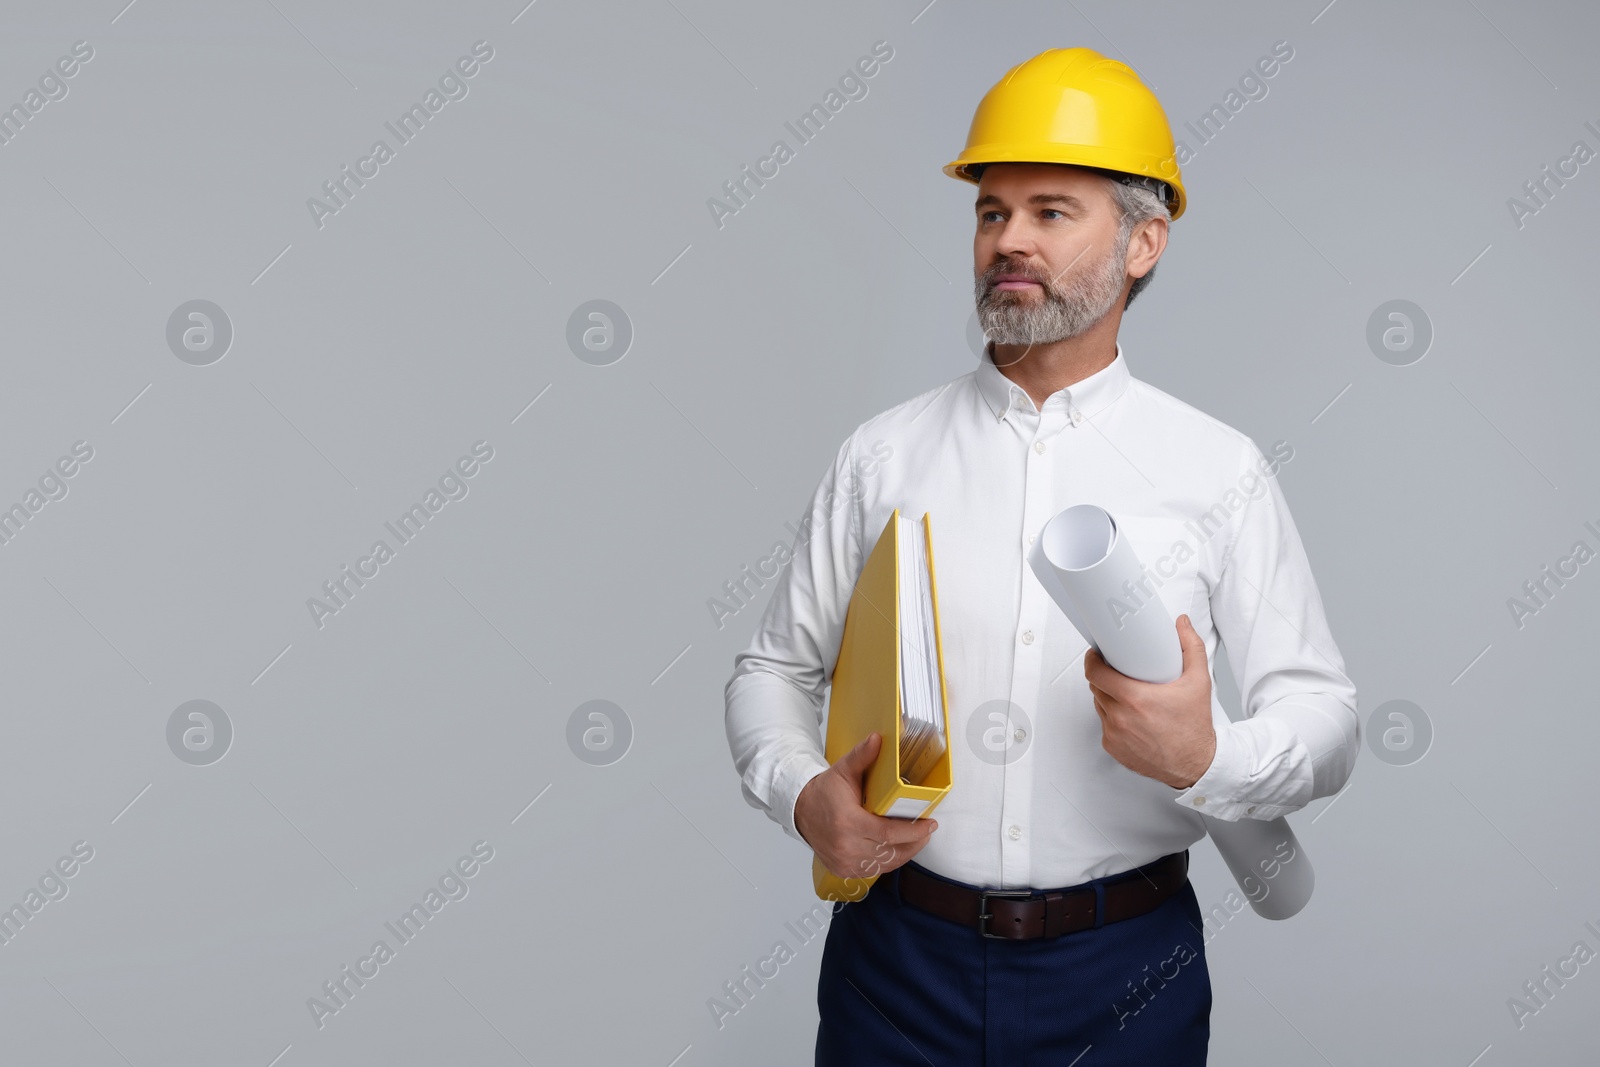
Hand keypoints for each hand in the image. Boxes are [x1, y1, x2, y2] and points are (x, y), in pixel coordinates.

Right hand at [795, 732, 937, 881]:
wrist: (800, 810)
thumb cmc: (824, 791)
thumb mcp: (843, 770)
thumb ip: (862, 756)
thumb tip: (878, 738)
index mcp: (848, 822)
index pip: (889, 833)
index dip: (913, 831)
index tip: (929, 824)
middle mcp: (845, 846)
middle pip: (891, 852)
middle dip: (914, 842)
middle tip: (927, 830)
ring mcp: (844, 862)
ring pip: (885, 864)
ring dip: (904, 853)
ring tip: (917, 839)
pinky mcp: (843, 870)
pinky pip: (873, 870)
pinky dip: (888, 861)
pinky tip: (897, 849)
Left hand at [1084, 614, 1216, 789]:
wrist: (1195, 765)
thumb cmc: (1194, 727)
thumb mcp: (1198, 682)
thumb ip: (1191, 647)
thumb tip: (1182, 624)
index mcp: (1135, 699)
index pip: (1095, 673)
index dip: (1092, 660)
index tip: (1096, 654)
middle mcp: (1120, 717)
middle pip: (1096, 688)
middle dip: (1103, 677)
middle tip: (1118, 672)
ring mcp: (1114, 734)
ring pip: (1099, 706)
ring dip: (1108, 697)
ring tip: (1127, 694)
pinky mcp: (1113, 748)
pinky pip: (1104, 725)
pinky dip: (1113, 718)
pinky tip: (1129, 716)